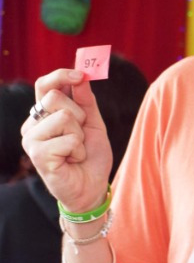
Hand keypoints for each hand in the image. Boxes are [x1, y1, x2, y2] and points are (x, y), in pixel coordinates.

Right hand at [21, 68, 112, 213]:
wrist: (91, 188)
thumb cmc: (90, 157)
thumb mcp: (93, 125)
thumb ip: (86, 101)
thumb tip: (82, 76)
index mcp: (43, 115)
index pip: (44, 85)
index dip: (60, 76)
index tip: (80, 74)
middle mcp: (32, 125)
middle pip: (55, 98)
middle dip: (79, 115)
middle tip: (80, 136)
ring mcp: (31, 139)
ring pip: (64, 117)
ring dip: (79, 135)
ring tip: (75, 151)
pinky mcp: (37, 154)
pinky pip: (68, 139)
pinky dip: (78, 150)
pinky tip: (72, 161)